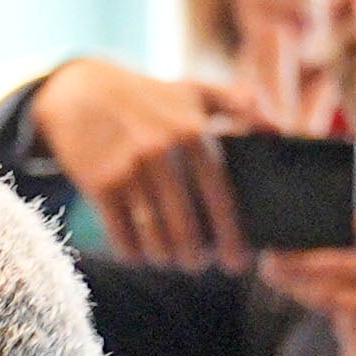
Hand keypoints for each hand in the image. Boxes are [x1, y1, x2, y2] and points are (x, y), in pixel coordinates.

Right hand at [30, 57, 251, 268]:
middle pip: (186, 225)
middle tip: (198, 266)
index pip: (219, 197)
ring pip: (153, 234)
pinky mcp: (99, 183)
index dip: (231, 236)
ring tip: (169, 261)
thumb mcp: (192, 90)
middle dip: (195, 256)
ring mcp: (128, 170)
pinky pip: (120, 233)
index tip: (237, 261)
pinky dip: (131, 252)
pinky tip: (138, 255)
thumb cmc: (143, 95)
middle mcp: (162, 153)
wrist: (77, 90)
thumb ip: (237, 103)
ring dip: (164, 257)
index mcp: (191, 133)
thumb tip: (278, 129)